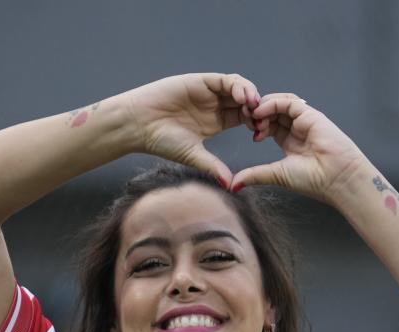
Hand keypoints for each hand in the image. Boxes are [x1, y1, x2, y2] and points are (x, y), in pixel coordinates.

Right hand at [120, 73, 262, 187]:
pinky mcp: (199, 81)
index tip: (259, 134)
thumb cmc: (160, 141)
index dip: (255, 123)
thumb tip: (231, 185)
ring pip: (238, 88)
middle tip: (261, 120)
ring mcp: (207, 92)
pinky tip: (241, 97)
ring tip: (253, 107)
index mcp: (215, 123)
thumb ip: (213, 166)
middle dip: (256, 109)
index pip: (244, 118)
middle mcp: (213, 106)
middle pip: (245, 102)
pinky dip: (236, 86)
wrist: (138, 124)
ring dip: (249, 95)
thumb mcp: (192, 155)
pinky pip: (224, 80)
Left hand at [229, 93, 365, 203]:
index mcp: (290, 142)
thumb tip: (233, 185)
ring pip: (280, 104)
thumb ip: (254, 175)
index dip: (256, 126)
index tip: (249, 134)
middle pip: (273, 113)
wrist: (336, 178)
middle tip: (246, 120)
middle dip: (257, 115)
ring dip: (264, 107)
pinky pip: (289, 102)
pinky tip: (260, 112)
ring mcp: (304, 120)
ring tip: (251, 115)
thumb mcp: (276, 175)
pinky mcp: (311, 114)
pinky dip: (273, 104)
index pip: (269, 126)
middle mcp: (297, 129)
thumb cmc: (312, 180)